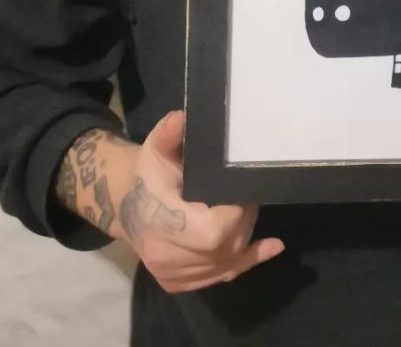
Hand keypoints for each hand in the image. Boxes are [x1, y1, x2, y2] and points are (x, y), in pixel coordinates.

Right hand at [121, 110, 284, 292]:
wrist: (128, 208)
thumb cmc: (148, 176)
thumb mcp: (156, 149)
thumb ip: (169, 135)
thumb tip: (181, 117)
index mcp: (167, 224)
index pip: (219, 227)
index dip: (237, 208)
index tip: (239, 187)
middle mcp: (171, 257)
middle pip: (228, 243)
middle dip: (243, 218)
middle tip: (242, 194)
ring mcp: (176, 275)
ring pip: (228, 260)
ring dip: (242, 236)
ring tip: (243, 209)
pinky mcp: (180, 283)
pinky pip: (221, 274)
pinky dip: (246, 260)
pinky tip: (272, 247)